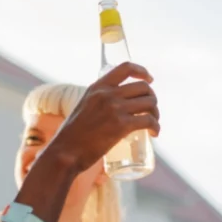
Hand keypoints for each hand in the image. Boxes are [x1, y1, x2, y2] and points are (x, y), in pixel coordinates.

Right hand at [45, 62, 159, 172]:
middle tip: (151, 111)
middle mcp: (107, 94)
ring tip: (153, 124)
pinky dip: (156, 126)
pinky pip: (149, 121)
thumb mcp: (83, 108)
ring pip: (149, 103)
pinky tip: (155, 133)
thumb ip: (97, 104)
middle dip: (151, 99)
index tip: (149, 80)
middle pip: (143, 87)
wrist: (65, 153)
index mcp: (97, 87)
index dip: (142, 71)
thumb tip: (111, 109)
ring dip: (155, 113)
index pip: (125, 68)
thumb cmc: (71, 137)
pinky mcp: (121, 125)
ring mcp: (115, 108)